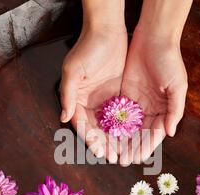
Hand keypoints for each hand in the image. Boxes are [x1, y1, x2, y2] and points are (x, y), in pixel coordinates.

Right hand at [60, 1, 126, 163]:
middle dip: (107, 145)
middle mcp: (90, 103)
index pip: (83, 125)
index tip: (101, 152)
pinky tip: (135, 137)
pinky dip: (127, 127)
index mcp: (77, 100)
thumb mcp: (73, 71)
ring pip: (111, 125)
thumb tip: (63, 118)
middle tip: (116, 158)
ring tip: (126, 153)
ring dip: (117, 140)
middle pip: (98, 130)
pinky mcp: (118, 94)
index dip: (91, 140)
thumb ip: (68, 95)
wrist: (107, 30)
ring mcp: (104, 100)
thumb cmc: (87, 49)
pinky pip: (122, 115)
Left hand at [119, 31, 187, 165]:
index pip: (154, 134)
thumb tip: (170, 133)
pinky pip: (118, 112)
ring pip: (128, 126)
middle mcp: (151, 109)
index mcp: (165, 110)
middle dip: (131, 147)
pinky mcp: (125, 94)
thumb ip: (175, 110)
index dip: (146, 147)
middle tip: (121, 160)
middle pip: (140, 134)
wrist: (153, 38)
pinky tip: (106, 134)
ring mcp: (137, 102)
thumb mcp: (177, 86)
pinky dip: (113, 124)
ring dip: (121, 140)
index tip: (137, 158)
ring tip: (113, 152)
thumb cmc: (169, 61)